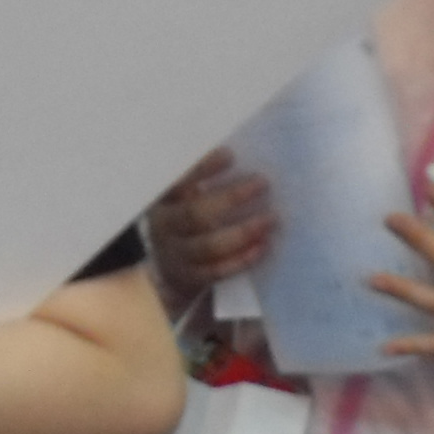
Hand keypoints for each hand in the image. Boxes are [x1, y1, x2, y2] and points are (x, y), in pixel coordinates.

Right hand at [148, 149, 271, 306]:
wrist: (169, 270)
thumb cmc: (186, 222)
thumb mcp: (182, 199)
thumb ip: (202, 184)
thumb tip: (245, 158)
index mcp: (162, 201)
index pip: (177, 182)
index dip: (202, 169)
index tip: (230, 155)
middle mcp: (164, 228)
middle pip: (195, 214)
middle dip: (231, 198)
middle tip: (262, 183)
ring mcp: (176, 256)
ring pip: (209, 246)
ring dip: (243, 232)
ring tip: (271, 219)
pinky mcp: (192, 278)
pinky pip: (218, 270)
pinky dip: (242, 259)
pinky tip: (263, 246)